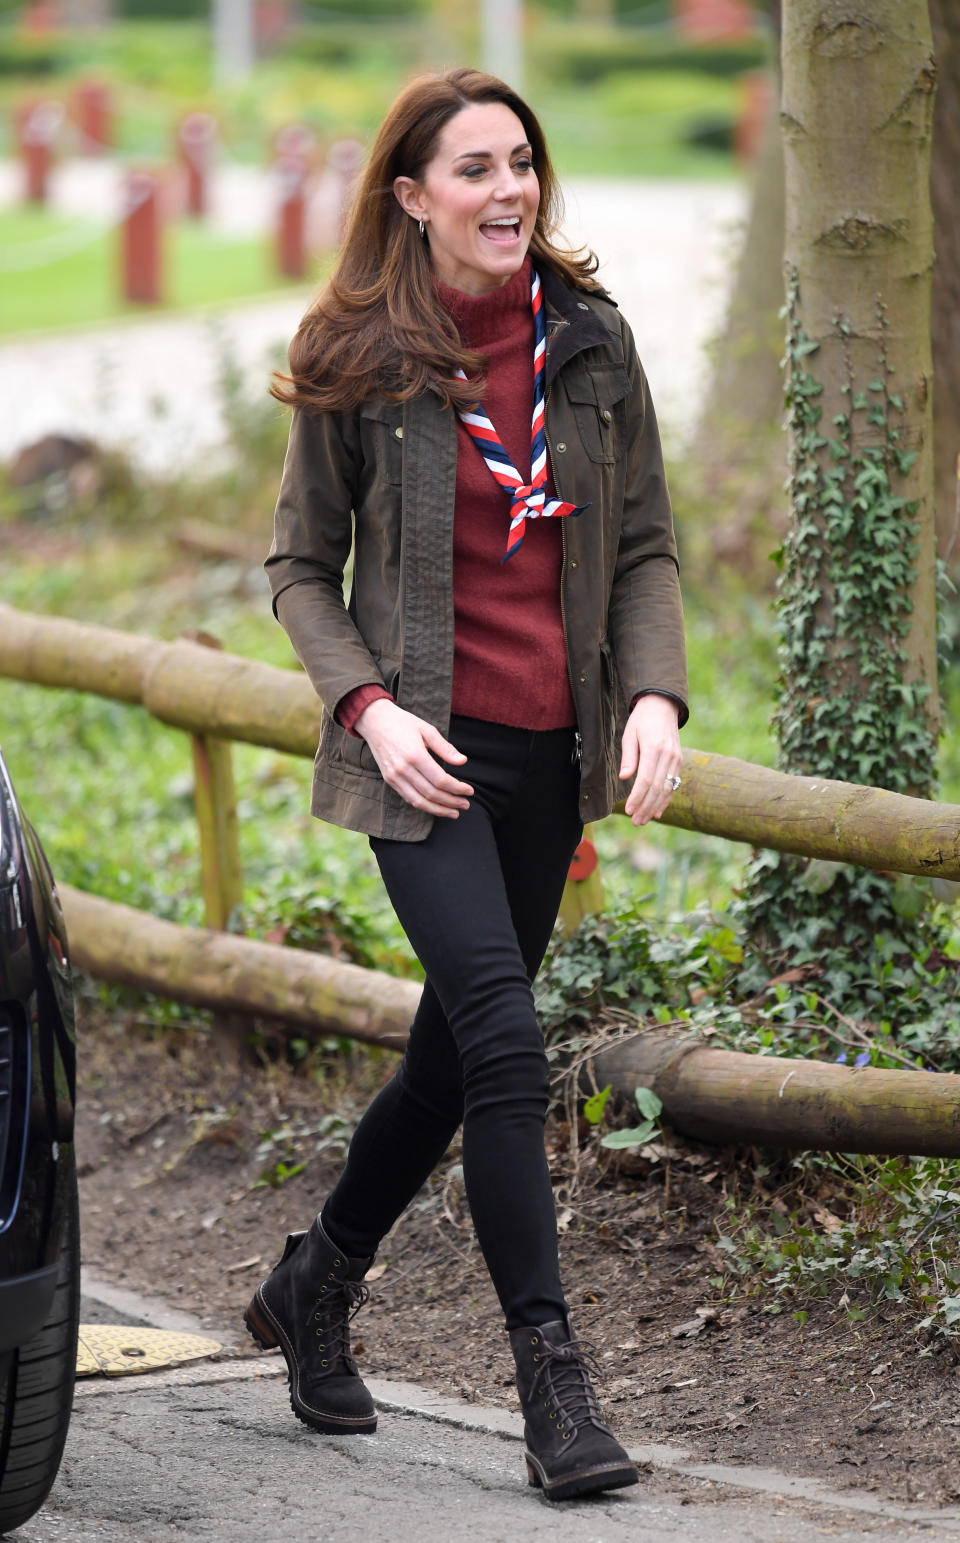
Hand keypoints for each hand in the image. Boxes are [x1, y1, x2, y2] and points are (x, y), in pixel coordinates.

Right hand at [355, 699, 473, 818]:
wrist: (374, 721)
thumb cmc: (402, 723)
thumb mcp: (427, 729)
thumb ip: (445, 747)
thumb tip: (463, 761)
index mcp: (415, 755)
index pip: (440, 780)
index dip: (457, 788)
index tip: (469, 790)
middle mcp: (403, 769)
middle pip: (431, 793)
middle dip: (451, 802)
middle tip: (465, 805)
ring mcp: (394, 776)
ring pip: (419, 801)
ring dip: (438, 810)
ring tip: (454, 812)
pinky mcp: (389, 780)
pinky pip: (408, 798)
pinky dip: (424, 805)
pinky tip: (436, 806)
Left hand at [619, 693, 681, 825]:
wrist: (662, 705)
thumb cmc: (641, 720)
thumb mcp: (629, 734)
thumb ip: (628, 757)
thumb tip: (624, 777)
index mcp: (654, 748)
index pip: (646, 780)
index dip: (637, 797)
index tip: (628, 810)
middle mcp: (668, 756)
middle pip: (657, 788)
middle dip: (646, 807)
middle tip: (635, 821)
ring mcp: (676, 759)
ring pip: (667, 789)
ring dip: (655, 807)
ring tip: (643, 820)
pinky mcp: (679, 761)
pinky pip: (673, 784)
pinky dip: (665, 799)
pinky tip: (657, 812)